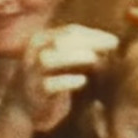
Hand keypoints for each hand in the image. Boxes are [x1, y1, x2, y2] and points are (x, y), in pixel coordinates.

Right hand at [3, 24, 118, 131]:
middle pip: (61, 40)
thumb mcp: (61, 59)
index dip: (94, 34)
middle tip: (112, 46)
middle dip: (89, 41)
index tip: (114, 41)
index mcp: (42, 40)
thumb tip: (110, 43)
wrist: (23, 106)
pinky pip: (49, 84)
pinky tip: (82, 81)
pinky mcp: (34, 92)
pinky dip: (66, 81)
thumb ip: (79, 49)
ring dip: (73, 56)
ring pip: (49, 59)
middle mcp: (34, 52)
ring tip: (94, 58)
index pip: (70, 31)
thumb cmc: (49, 79)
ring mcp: (32, 72)